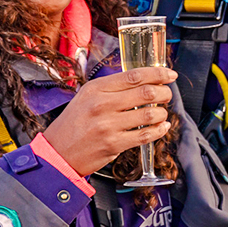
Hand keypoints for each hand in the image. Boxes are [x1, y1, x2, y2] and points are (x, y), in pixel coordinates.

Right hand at [41, 66, 175, 175]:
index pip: (134, 75)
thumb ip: (112, 88)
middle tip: (167, 95)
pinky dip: (159, 130)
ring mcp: (108, 125)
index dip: (157, 74)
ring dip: (162, 113)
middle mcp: (102, 104)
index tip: (169, 75)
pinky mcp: (114, 144)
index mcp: (96, 88)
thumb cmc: (73, 124)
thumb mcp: (86, 97)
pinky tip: (161, 127)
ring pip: (150, 114)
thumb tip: (143, 81)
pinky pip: (146, 135)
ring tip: (162, 113)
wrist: (57, 152)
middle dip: (164, 93)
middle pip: (146, 93)